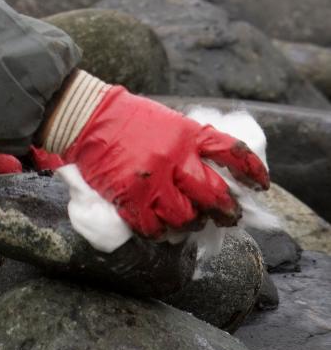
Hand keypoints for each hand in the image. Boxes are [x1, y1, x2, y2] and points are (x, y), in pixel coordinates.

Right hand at [39, 80, 269, 238]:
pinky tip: (160, 227)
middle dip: (227, 211)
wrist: (88, 118)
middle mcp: (174, 158)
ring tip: (192, 222)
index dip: (252, 172)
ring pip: (187, 217)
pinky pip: (154, 227)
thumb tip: (214, 174)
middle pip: (215, 195)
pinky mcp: (129, 197)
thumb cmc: (128, 118)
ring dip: (193, 223)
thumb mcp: (169, 122)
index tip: (260, 186)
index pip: (231, 153)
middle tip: (229, 217)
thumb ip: (191, 144)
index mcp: (188, 135)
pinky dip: (160, 232)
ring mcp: (152, 180)